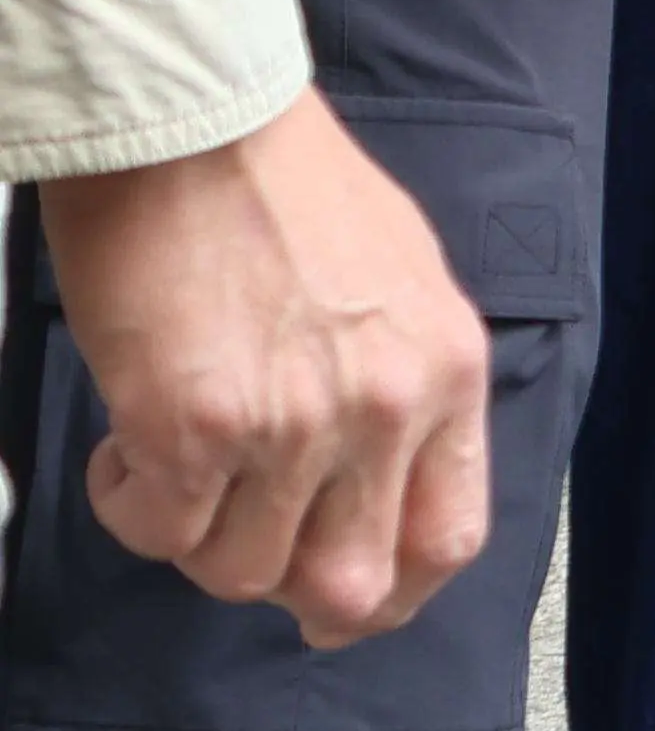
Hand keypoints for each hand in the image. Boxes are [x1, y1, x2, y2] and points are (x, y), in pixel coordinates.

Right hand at [45, 95, 492, 647]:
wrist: (196, 122)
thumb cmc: (284, 187)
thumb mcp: (401, 282)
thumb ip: (399, 383)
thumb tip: (369, 479)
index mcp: (447, 372)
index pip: (451, 535)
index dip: (396, 595)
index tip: (344, 608)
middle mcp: (385, 408)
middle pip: (348, 584)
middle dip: (283, 585)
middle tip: (231, 540)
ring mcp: (292, 424)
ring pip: (239, 569)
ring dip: (193, 535)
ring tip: (173, 460)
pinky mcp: (194, 426)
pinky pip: (159, 530)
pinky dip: (131, 507)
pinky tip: (126, 446)